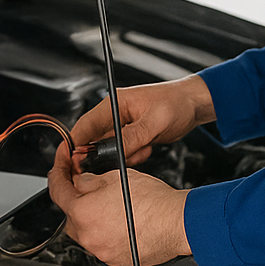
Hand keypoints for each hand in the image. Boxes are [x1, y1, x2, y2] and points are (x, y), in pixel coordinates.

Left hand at [48, 151, 191, 265]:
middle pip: (71, 215)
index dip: (57, 175)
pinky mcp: (114, 260)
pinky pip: (101, 243)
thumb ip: (90, 181)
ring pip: (86, 231)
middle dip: (78, 200)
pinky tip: (121, 221)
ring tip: (113, 206)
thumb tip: (81, 182)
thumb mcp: (116, 177)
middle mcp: (88, 236)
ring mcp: (101, 251)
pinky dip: (106, 232)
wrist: (177, 223)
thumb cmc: (154, 202)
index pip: (58, 192)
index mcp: (82, 212)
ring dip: (92, 218)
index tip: (59, 169)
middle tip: (91, 188)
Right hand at [69, 76, 214, 167]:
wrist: (193, 104)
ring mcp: (121, 125)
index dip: (74, 145)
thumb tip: (112, 152)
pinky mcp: (130, 135)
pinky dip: (132, 156)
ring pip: (108, 149)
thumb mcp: (155, 122)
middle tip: (116, 162)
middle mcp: (114, 114)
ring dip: (122, 156)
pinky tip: (146, 149)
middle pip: (93, 140)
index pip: (85, 126)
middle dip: (102, 155)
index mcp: (114, 104)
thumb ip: (132, 137)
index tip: (71, 162)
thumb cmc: (176, 103)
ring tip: (143, 149)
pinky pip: (122, 152)